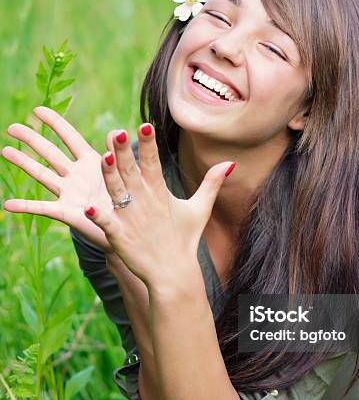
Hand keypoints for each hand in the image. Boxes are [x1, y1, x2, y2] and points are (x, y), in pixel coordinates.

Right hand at [2, 106, 122, 251]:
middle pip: (50, 153)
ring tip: (5, 150)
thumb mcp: (125, 173)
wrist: (131, 228)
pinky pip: (43, 209)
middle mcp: (76, 175)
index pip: (70, 138)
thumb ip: (118, 153)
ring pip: (42, 175)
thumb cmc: (128, 198)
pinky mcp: (67, 212)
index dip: (55, 123)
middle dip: (32, 139)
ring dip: (24, 163)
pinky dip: (26, 206)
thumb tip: (116, 131)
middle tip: (12, 127)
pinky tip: (8, 204)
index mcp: (91, 162)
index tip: (37, 109)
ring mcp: (69, 193)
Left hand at [83, 123, 235, 287]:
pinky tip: (88, 208)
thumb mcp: (200, 209)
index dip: (149, 145)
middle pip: (132, 173)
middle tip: (118, 133)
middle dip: (125, 153)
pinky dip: (99, 217)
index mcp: (161, 194)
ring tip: (103, 158)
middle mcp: (145, 204)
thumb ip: (211, 184)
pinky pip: (108, 224)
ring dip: (110, 177)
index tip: (145, 125)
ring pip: (118, 193)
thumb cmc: (184, 239)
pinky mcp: (120, 237)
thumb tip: (230, 163)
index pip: (154, 164)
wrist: (173, 274)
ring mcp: (131, 220)